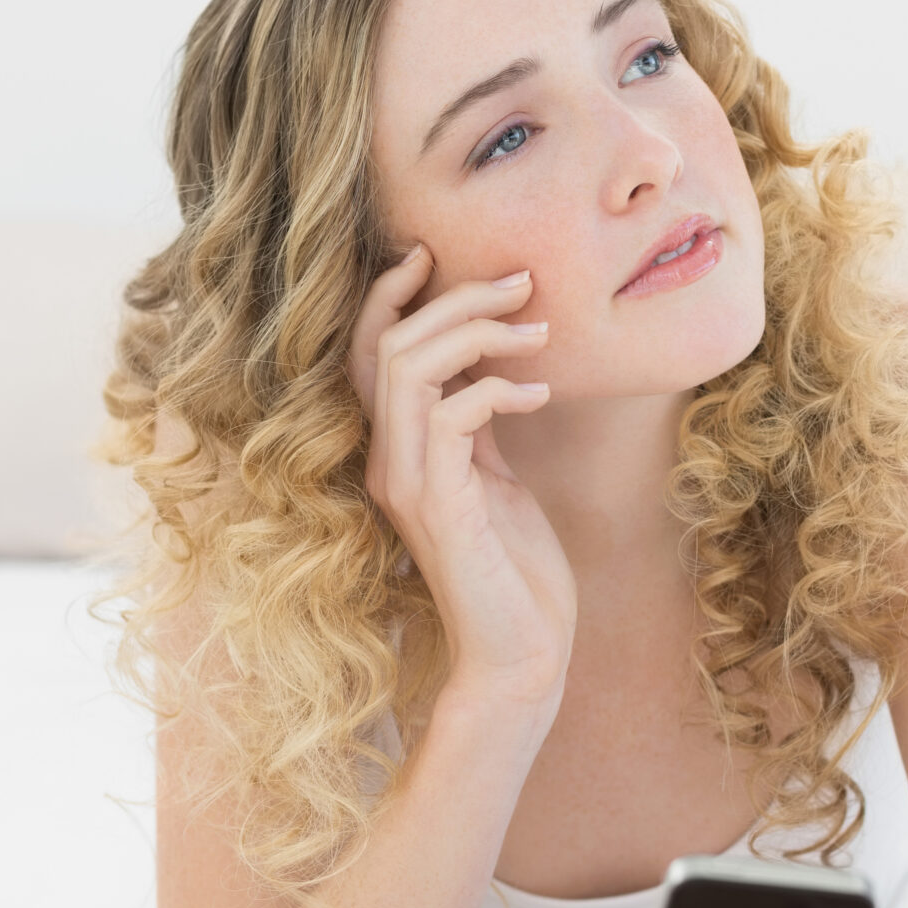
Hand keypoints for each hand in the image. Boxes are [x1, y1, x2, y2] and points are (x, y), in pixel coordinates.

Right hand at [349, 242, 575, 710]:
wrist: (523, 652)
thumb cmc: (517, 572)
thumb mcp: (496, 479)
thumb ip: (477, 425)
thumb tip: (488, 364)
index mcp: (397, 451)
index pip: (368, 354)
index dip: (388, 297)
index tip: (432, 255)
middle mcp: (388, 462)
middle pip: (389, 345)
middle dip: (454, 299)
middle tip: (521, 281)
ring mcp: (406, 484)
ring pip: (409, 369)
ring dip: (478, 333)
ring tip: (539, 332)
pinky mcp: (437, 507)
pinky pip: (451, 417)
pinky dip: (496, 390)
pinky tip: (539, 395)